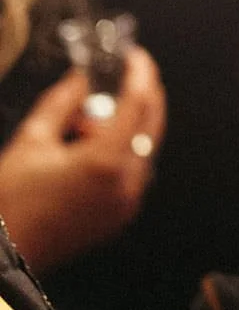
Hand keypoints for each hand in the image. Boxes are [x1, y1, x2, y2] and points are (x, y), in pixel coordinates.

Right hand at [0, 48, 165, 272]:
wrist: (6, 255)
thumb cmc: (11, 202)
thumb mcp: (32, 140)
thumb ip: (62, 102)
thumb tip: (82, 77)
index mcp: (106, 161)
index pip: (138, 103)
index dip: (139, 73)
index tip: (134, 54)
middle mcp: (126, 182)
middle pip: (152, 124)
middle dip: (144, 93)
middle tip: (129, 71)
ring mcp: (127, 201)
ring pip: (145, 146)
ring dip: (132, 122)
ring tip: (96, 112)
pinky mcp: (121, 213)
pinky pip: (136, 169)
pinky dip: (125, 147)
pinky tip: (95, 140)